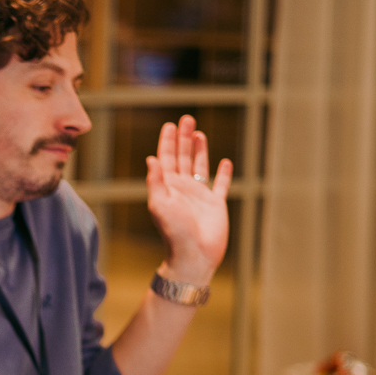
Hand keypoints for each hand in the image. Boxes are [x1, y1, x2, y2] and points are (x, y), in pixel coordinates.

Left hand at [145, 116, 231, 285]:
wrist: (193, 255)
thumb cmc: (174, 232)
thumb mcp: (160, 204)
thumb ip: (156, 181)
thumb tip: (151, 158)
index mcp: (168, 187)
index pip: (166, 159)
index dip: (167, 142)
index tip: (170, 125)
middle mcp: (183, 189)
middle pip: (182, 157)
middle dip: (183, 139)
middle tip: (186, 119)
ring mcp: (200, 196)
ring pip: (199, 166)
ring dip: (199, 150)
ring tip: (198, 133)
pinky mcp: (216, 205)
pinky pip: (220, 185)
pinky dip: (223, 174)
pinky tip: (224, 162)